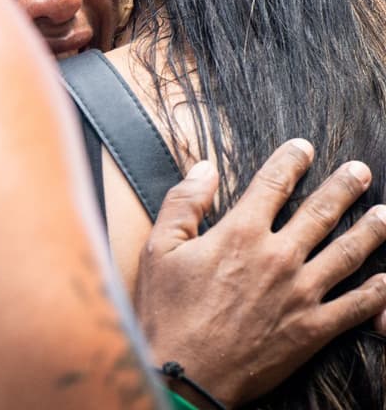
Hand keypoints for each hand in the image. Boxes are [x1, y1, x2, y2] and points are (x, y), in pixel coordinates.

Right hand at [135, 139, 385, 406]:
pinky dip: (379, 290)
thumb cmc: (165, 312)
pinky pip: (358, 305)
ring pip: (349, 253)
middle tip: (359, 171)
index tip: (303, 148)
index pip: (273, 184)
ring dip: (371, 229)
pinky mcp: (313, 329)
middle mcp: (278, 257)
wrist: (182, 371)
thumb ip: (183, 203)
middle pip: (322, 212)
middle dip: (343, 187)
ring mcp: (301, 294)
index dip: (290, 161)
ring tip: (384, 214)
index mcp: (239, 234)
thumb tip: (204, 168)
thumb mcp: (157, 249)